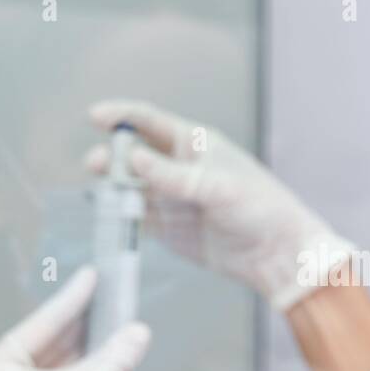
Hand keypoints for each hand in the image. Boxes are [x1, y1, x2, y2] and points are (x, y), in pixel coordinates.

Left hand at [0, 266, 150, 370]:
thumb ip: (115, 355)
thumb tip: (138, 331)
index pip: (38, 325)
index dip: (71, 300)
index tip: (92, 276)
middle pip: (49, 349)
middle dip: (84, 329)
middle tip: (111, 300)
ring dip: (92, 358)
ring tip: (119, 329)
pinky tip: (114, 369)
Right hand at [87, 100, 355, 310]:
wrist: (275, 254)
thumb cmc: (259, 207)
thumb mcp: (216, 186)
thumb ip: (172, 175)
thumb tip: (133, 158)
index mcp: (193, 144)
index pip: (148, 121)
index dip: (120, 116)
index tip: (94, 116)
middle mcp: (177, 167)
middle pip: (132, 155)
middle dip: (111, 157)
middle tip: (96, 166)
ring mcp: (170, 198)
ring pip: (129, 187)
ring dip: (112, 188)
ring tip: (102, 194)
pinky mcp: (167, 228)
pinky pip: (135, 218)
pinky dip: (120, 216)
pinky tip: (109, 217)